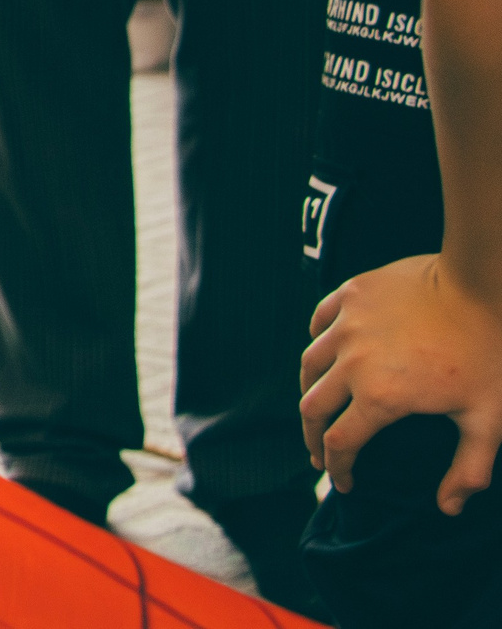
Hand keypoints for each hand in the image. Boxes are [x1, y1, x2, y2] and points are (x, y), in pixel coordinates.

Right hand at [302, 252, 501, 512]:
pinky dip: (317, 343)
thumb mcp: (490, 420)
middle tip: (320, 453)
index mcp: (380, 397)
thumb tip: (448, 508)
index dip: (337, 469)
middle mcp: (351, 362)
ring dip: (310, 392)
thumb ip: (469, 469)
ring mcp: (347, 324)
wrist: (483, 284)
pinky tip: (326, 352)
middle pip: (311, 407)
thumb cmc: (490, 353)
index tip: (343, 483)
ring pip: (309, 364)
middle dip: (313, 437)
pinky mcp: (351, 295)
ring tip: (318, 405)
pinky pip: (319, 323)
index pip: (340, 443)